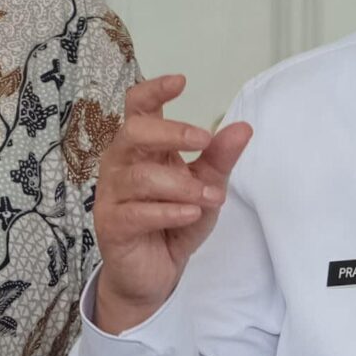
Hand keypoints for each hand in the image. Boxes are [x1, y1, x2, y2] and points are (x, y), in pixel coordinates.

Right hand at [91, 74, 252, 334]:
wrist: (154, 274)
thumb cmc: (174, 222)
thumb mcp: (205, 188)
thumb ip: (219, 159)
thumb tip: (243, 127)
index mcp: (142, 148)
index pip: (138, 108)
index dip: (154, 91)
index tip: (181, 81)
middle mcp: (121, 165)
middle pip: (133, 132)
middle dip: (171, 133)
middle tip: (204, 142)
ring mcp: (112, 195)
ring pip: (139, 176)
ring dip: (181, 184)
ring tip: (210, 197)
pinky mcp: (111, 226)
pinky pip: (137, 212)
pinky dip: (168, 211)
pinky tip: (190, 215)